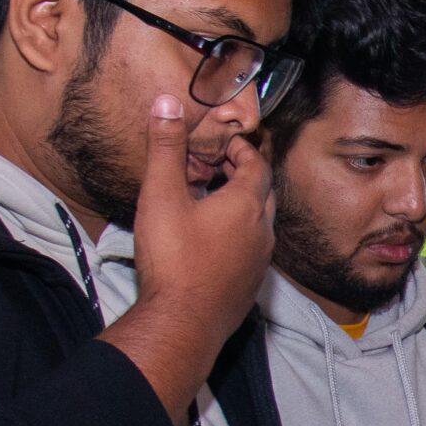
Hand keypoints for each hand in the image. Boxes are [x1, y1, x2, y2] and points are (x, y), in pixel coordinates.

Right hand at [131, 94, 276, 349]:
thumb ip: (165, 147)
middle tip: (219, 167)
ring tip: (213, 200)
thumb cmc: (173, 259)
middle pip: (263, 194)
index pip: (257, 166)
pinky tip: (213, 241)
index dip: (244, 150)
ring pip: (259, 224)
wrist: (183, 322)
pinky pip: (251, 250)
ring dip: (242, 207)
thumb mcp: (162, 194)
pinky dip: (238, 235)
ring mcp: (259, 262)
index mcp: (247, 205)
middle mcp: (262, 232)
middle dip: (244, 175)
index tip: (227, 143)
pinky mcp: (249, 285)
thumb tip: (167, 103)